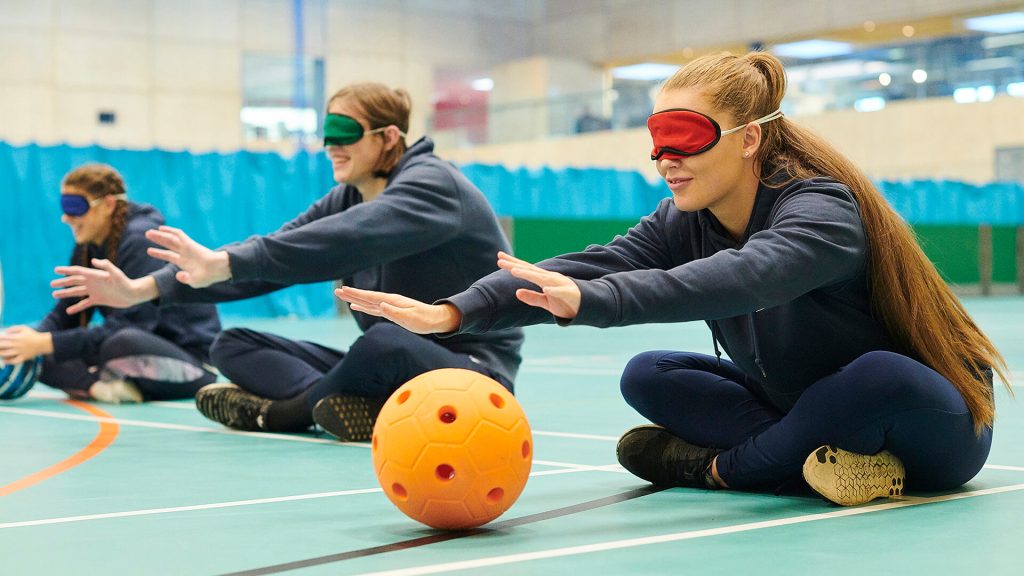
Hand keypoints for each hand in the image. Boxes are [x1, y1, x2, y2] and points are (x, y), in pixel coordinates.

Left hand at [0, 326, 51, 363]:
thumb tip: (4, 332)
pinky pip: (13, 361)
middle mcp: (17, 345)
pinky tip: (4, 360)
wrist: (43, 343)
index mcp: (16, 337)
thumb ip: (13, 328)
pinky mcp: (23, 357)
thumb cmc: (32, 334)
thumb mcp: (24, 328)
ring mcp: (20, 352)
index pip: (2, 338)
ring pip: (5, 354)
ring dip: (0, 353)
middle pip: (2, 346)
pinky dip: (8, 361)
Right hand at [52, 259, 153, 313]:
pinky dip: (77, 307)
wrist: (133, 294)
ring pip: (77, 292)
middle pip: (74, 282)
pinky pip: (85, 304)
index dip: (67, 270)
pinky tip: (68, 311)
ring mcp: (94, 291)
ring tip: (54, 294)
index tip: (56, 270)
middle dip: (63, 282)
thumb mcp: (116, 273)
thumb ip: (106, 266)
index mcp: (95, 275)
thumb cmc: (125, 282)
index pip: (78, 272)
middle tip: (51, 284)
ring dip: (65, 293)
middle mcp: (93, 283)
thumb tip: (93, 261)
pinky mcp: (98, 300)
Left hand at [145, 226, 230, 287]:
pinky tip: (161, 228)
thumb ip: (185, 279)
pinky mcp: (190, 244)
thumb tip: (177, 275)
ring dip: (160, 235)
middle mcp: (184, 253)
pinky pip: (179, 235)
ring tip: (148, 232)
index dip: (159, 253)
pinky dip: (170, 231)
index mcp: (184, 262)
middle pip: (168, 244)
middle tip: (147, 234)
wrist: (219, 269)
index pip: (169, 256)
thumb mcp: (194, 281)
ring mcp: (187, 248)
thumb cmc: (208, 277)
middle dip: (158, 239)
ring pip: (171, 239)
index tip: (149, 250)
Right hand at [335, 287, 460, 333]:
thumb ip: (395, 312)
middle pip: (367, 297)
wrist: (435, 319)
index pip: (371, 297)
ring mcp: (389, 305)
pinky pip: (373, 308)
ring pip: (368, 302)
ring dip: (355, 299)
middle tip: (336, 291)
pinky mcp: (390, 311)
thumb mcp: (411, 317)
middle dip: (352, 295)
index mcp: (392, 301)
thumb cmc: (424, 319)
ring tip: (343, 296)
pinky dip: (363, 306)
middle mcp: (389, 301)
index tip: (344, 290)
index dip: (357, 294)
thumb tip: (381, 305)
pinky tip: (356, 306)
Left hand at [496, 251, 580, 318]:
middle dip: (515, 265)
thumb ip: (532, 297)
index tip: (499, 258)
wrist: (587, 305)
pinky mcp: (568, 293)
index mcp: (544, 279)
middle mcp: (550, 278)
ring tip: (514, 271)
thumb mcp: (546, 302)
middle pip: (530, 270)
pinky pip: (560, 291)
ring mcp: (559, 284)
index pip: (526, 269)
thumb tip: (517, 292)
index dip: (512, 263)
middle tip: (499, 260)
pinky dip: (553, 290)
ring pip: (542, 278)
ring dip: (529, 274)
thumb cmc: (564, 302)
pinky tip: (545, 289)